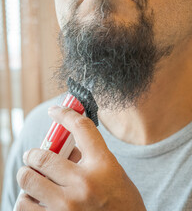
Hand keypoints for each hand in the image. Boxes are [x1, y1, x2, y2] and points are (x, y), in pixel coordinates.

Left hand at [16, 106, 145, 210]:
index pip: (82, 128)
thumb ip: (86, 157)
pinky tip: (35, 198)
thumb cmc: (121, 200)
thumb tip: (60, 147)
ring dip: (27, 176)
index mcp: (103, 165)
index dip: (65, 114)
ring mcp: (68, 207)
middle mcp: (85, 184)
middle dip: (32, 155)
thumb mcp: (111, 172)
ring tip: (33, 179)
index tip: (55, 110)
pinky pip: (24, 206)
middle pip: (43, 156)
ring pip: (28, 181)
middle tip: (32, 157)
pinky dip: (27, 199)